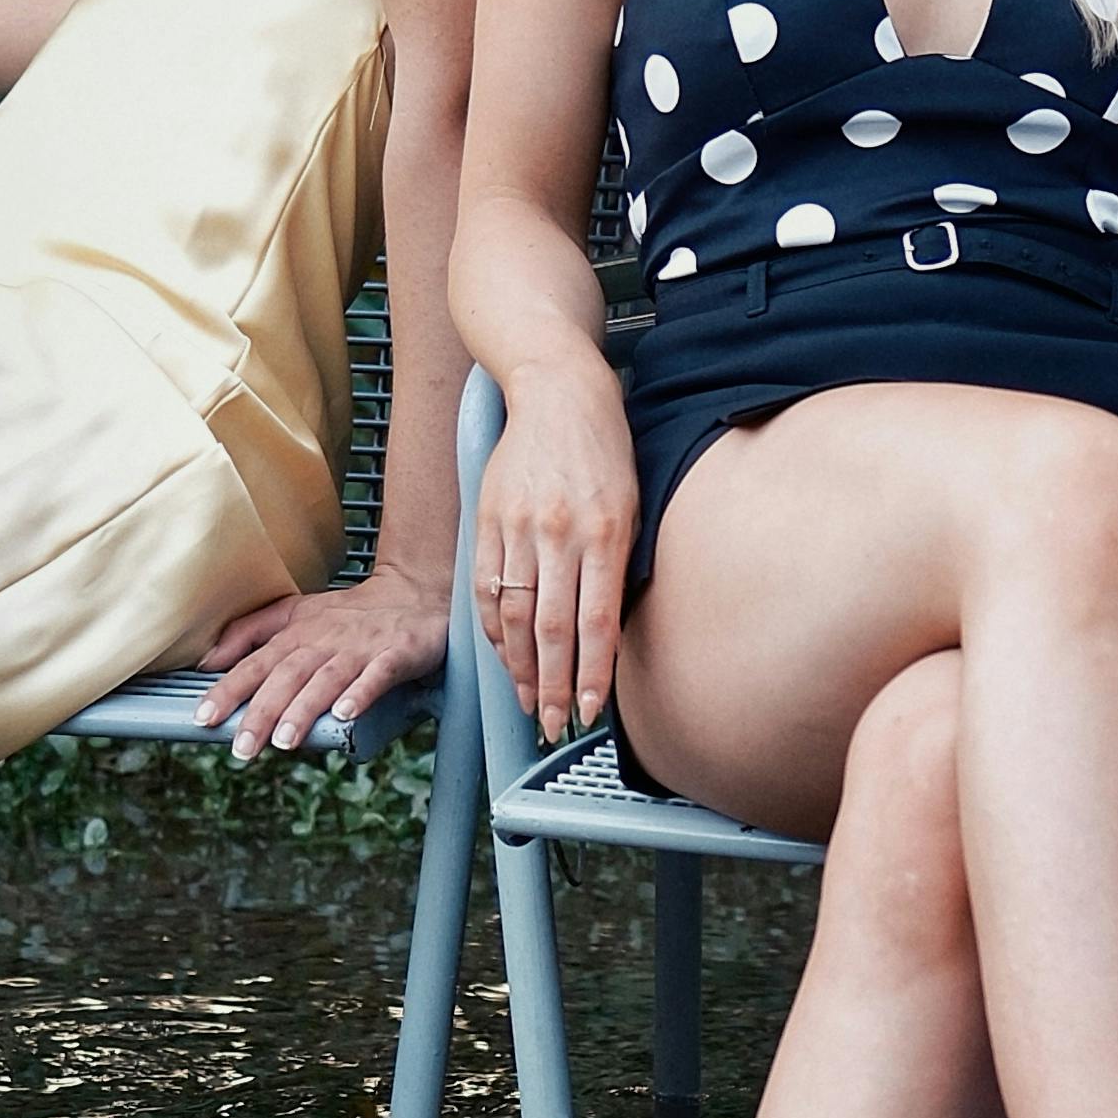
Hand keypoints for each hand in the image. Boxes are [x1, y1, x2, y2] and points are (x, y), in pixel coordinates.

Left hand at [197, 562, 447, 757]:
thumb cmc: (347, 613)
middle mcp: (324, 640)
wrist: (413, 592)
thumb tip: (206, 661)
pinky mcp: (397, 653)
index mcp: (296, 633)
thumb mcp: (293, 613)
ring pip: (327, 678)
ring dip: (305, 708)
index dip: (230, 690)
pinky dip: (362, 692)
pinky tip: (346, 713)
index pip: (256, 663)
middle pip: (288, 675)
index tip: (205, 718)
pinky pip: (378, 674)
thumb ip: (248, 633)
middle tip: (243, 748)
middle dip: (263, 712)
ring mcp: (360, 647)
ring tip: (285, 741)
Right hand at [475, 360, 639, 748]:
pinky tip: (501, 656)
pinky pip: (484, 587)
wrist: (557, 391)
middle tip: (554, 725)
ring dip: (518, 668)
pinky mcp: (488, 520)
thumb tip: (607, 630)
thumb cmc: (605, 450)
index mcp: (605, 532)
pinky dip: (491, 629)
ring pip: (511, 615)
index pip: (596, 623)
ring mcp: (518, 528)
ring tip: (527, 702)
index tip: (590, 712)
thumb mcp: (632, 503)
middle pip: (550, 630)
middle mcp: (559, 534)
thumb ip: (619, 564)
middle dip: (552, 687)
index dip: (592, 675)